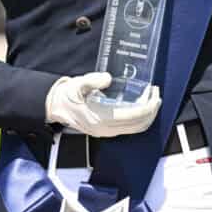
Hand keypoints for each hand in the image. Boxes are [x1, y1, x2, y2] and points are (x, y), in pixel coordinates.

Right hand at [45, 72, 160, 137]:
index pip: (133, 116)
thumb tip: (108, 78)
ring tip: (153, 99)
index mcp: (100, 119)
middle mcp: (106, 130)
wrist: (54, 106)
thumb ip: (93, 80)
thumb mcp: (78, 84)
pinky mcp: (106, 130)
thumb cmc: (67, 95)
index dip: (148, 106)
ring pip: (136, 129)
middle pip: (139, 125)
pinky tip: (141, 105)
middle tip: (157, 94)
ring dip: (148, 115)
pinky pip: (129, 128)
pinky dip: (140, 118)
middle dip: (152, 110)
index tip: (154, 93)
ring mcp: (106, 132)